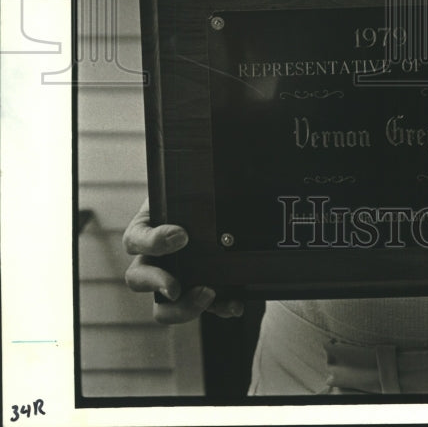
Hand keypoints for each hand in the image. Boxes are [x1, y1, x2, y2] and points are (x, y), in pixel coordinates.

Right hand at [123, 198, 243, 323]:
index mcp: (146, 230)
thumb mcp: (187, 187)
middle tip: (177, 286)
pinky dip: (219, 308)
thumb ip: (192, 189)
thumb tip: (212, 174)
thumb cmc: (194, 192)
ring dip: (183, 308)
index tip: (181, 235)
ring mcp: (173, 278)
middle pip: (138, 280)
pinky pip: (202, 308)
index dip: (154, 242)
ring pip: (162, 308)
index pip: (136, 240)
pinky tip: (235, 304)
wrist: (216, 202)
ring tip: (210, 295)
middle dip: (157, 284)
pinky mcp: (197, 290)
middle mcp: (152, 259)